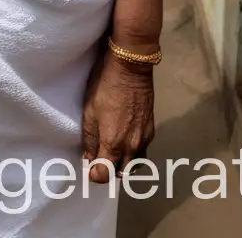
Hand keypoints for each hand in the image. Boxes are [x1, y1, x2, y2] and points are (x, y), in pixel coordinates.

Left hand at [82, 49, 155, 183]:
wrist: (131, 67)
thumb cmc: (105, 86)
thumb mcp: (90, 111)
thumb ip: (90, 138)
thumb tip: (90, 157)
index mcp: (114, 143)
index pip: (105, 174)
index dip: (95, 173)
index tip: (89, 165)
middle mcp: (132, 147)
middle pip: (122, 173)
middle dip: (110, 170)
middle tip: (100, 158)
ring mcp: (144, 139)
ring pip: (135, 164)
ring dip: (123, 163)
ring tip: (113, 151)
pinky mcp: (152, 130)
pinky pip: (143, 151)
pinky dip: (133, 152)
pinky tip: (125, 140)